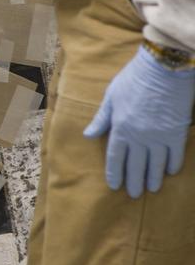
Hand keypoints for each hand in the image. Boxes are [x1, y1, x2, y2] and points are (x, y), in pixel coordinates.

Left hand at [84, 46, 194, 197]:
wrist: (163, 70)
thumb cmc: (133, 80)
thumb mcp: (111, 97)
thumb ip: (101, 119)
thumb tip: (88, 135)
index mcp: (120, 128)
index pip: (116, 157)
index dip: (115, 173)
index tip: (115, 185)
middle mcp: (139, 137)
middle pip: (136, 165)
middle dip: (134, 181)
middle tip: (134, 194)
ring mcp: (160, 137)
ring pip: (156, 164)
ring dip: (153, 178)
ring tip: (152, 188)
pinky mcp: (177, 133)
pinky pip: (175, 155)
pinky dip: (172, 165)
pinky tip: (169, 172)